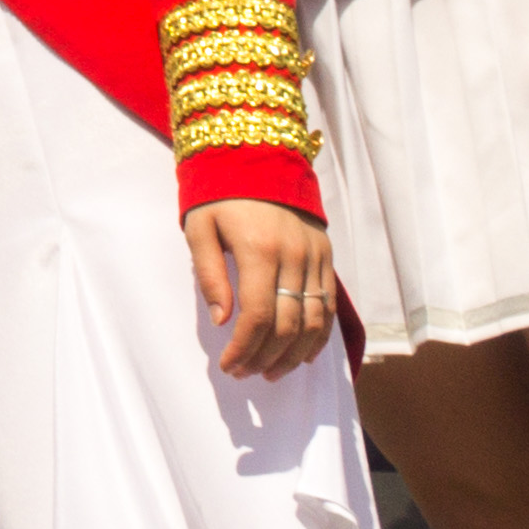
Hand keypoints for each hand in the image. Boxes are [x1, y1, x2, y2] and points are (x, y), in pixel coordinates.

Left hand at [185, 196, 336, 378]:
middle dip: (265, 357)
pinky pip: (329, 306)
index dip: (244, 349)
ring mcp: (316, 258)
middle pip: (287, 326)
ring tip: (270, 372)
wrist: (258, 155)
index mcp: (259, 250)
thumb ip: (210, 274)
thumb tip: (222, 320)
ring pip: (314, 322)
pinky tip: (303, 355)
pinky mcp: (327, 256)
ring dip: (293, 355)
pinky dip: (319, 336)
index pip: (258, 317)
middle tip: (245, 373)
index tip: (228, 366)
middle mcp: (294, 257)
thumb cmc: (219, 194)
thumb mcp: (199, 227)